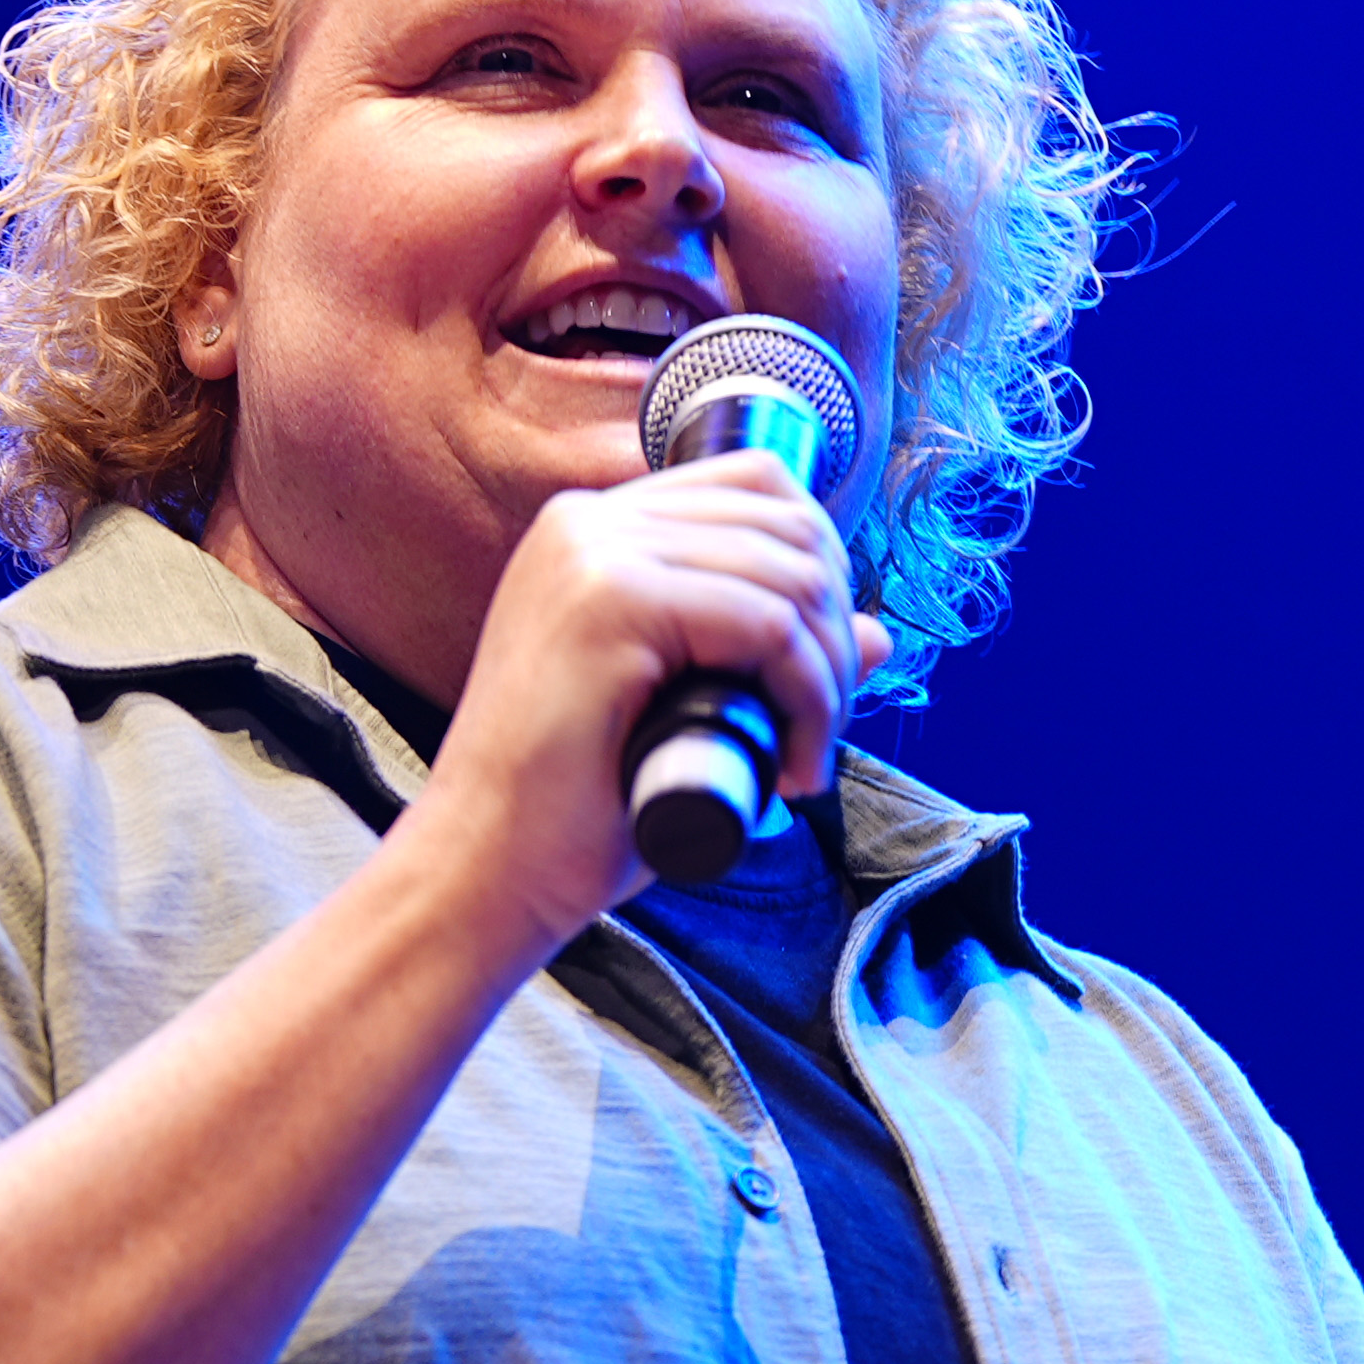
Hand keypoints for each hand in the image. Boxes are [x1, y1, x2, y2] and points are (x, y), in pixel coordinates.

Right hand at [393, 450, 887, 959]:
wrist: (486, 875)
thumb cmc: (576, 811)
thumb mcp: (693, 713)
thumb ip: (771, 658)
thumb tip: (877, 634)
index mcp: (594, 532)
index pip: (757, 488)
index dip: (820, 575)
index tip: (815, 678)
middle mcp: (588, 522)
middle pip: (787, 520)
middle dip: (834, 630)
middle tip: (818, 730)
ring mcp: (592, 554)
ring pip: (790, 575)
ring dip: (830, 677)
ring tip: (805, 757)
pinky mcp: (609, 602)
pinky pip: (769, 624)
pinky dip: (810, 698)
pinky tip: (792, 766)